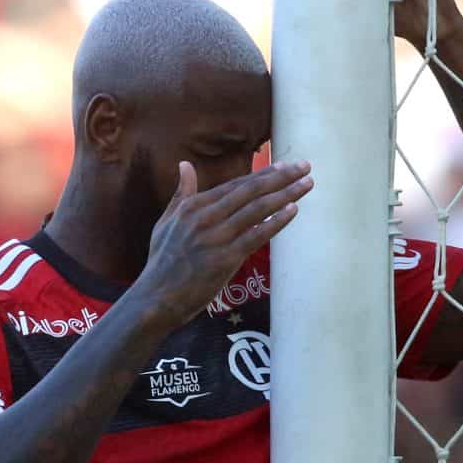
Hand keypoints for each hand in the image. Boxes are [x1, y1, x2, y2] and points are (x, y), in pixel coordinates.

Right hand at [133, 160, 313, 327]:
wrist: (156, 298)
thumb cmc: (162, 261)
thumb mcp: (166, 222)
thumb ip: (181, 193)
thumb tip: (184, 164)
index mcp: (193, 206)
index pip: (235, 185)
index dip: (262, 174)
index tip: (284, 165)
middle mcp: (205, 217)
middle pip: (250, 192)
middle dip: (281, 178)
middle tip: (304, 167)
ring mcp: (216, 238)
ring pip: (257, 210)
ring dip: (285, 195)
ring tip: (306, 185)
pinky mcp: (225, 259)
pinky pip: (255, 236)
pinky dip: (275, 222)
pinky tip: (292, 211)